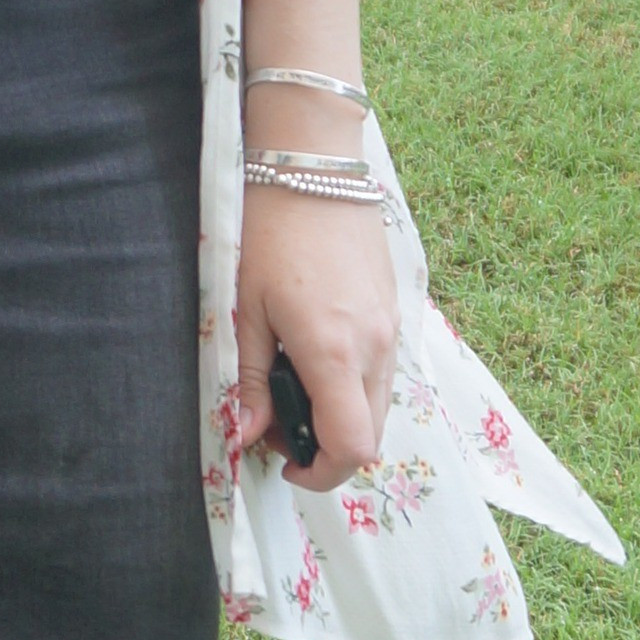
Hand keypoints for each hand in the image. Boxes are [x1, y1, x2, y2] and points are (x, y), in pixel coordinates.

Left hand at [232, 184, 399, 491]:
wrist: (314, 166)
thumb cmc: (270, 232)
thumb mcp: (246, 308)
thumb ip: (247, 379)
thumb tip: (245, 435)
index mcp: (335, 351)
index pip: (352, 447)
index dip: (320, 472)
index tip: (283, 461)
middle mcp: (375, 347)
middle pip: (371, 436)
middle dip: (327, 447)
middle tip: (278, 421)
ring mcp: (391, 328)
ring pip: (379, 405)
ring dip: (341, 416)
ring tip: (291, 382)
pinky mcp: (394, 310)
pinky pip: (382, 372)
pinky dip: (353, 384)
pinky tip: (314, 354)